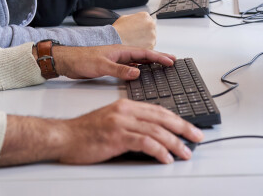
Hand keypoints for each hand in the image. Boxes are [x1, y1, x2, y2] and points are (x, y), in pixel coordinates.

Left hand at [51, 43, 175, 80]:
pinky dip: (139, 69)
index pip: (144, 54)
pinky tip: (142, 74)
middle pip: (144, 56)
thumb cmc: (81, 60)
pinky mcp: (111, 66)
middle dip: (158, 58)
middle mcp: (120, 54)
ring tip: (162, 66)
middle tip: (172, 61)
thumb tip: (137, 73)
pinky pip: (130, 67)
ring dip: (150, 64)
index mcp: (120, 51)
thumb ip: (120, 70)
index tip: (170, 61)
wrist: (67, 62)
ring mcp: (116, 60)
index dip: (158, 57)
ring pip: (138, 62)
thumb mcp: (102, 66)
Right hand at [54, 99, 203, 163]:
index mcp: (126, 105)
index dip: (177, 119)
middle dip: (183, 128)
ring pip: (157, 131)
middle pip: (162, 118)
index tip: (189, 128)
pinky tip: (166, 158)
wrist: (64, 137)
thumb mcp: (112, 121)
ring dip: (175, 143)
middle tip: (197, 137)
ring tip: (185, 152)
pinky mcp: (116, 136)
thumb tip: (154, 134)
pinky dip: (159, 151)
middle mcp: (125, 110)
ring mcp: (121, 123)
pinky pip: (144, 143)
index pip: (159, 110)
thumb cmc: (85, 132)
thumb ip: (132, 123)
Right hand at [112, 11, 156, 48]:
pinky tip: (137, 45)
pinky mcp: (151, 45)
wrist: (116, 40)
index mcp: (145, 16)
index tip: (139, 28)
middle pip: (151, 28)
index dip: (142, 25)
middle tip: (136, 35)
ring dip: (146, 40)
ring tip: (135, 41)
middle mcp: (151, 24)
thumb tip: (136, 20)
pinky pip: (150, 46)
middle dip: (145, 32)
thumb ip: (135, 17)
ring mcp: (152, 35)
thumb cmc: (119, 29)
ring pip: (151, 38)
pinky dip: (145, 46)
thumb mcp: (125, 17)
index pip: (148, 19)